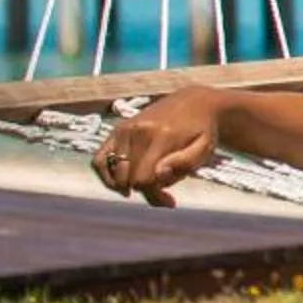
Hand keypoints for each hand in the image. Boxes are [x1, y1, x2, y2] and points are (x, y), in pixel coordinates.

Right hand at [90, 92, 220, 205]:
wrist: (193, 102)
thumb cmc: (201, 130)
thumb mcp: (204, 147)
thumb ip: (184, 162)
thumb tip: (159, 173)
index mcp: (161, 136)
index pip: (143, 179)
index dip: (155, 195)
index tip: (169, 200)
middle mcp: (138, 131)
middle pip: (128, 179)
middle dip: (145, 191)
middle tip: (163, 193)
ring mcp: (125, 129)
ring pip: (113, 173)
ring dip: (128, 186)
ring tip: (147, 184)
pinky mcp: (117, 129)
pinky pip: (98, 160)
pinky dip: (105, 175)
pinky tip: (121, 183)